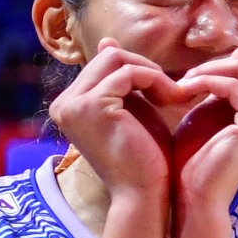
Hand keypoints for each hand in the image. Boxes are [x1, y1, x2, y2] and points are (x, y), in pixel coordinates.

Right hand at [46, 38, 175, 198]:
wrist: (147, 195)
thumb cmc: (146, 159)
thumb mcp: (133, 110)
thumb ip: (122, 79)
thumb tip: (106, 41)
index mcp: (70, 104)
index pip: (104, 64)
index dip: (138, 70)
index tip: (164, 91)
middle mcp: (64, 103)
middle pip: (108, 56)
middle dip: (146, 68)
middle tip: (173, 93)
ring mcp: (74, 104)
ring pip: (117, 58)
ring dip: (152, 73)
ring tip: (173, 97)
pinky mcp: (92, 105)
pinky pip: (129, 72)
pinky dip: (155, 80)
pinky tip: (172, 100)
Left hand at [172, 48, 237, 208]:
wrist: (194, 195)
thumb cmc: (196, 158)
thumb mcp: (210, 111)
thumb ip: (224, 84)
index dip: (211, 70)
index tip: (183, 83)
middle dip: (207, 69)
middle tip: (178, 84)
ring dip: (202, 75)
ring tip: (178, 89)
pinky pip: (232, 86)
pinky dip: (204, 84)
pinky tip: (182, 93)